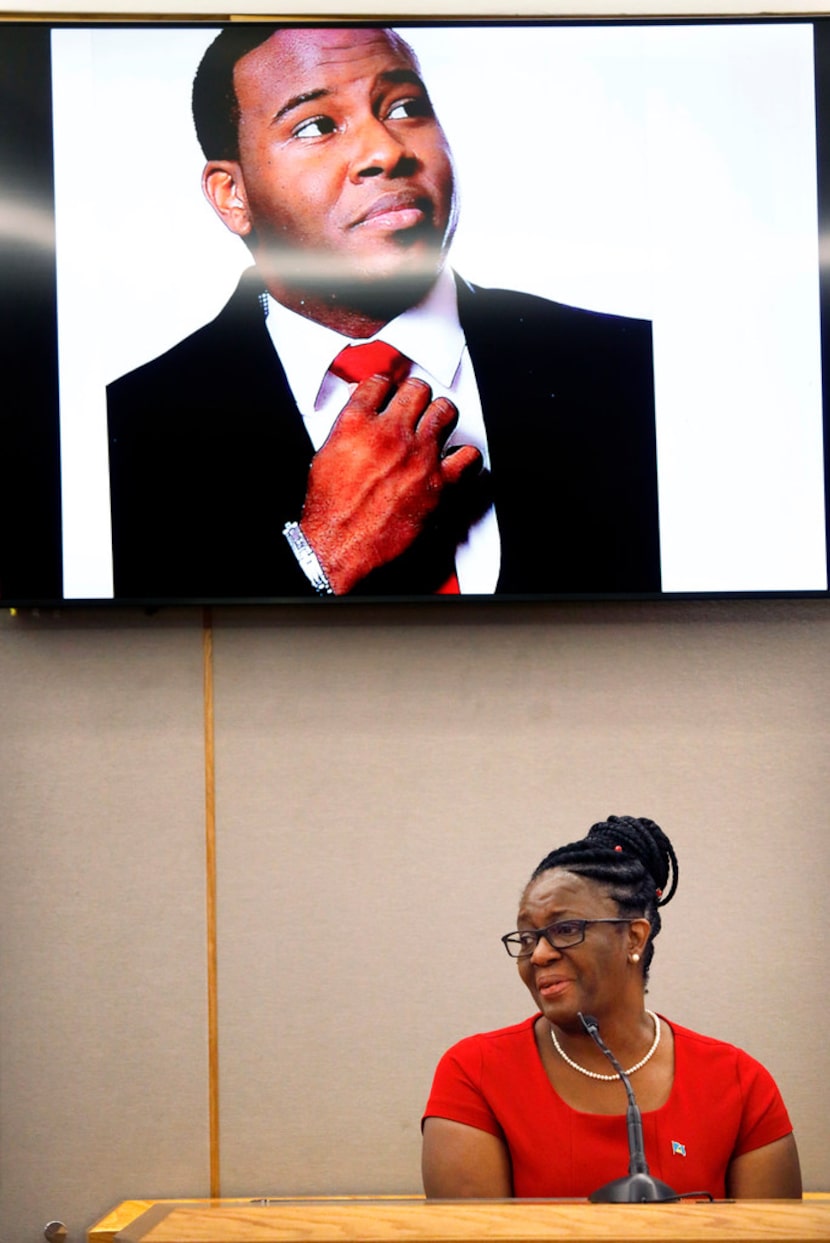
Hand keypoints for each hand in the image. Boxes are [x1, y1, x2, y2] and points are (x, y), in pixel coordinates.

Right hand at [299, 373, 481, 594]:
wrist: (340, 544)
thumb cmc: (330, 510)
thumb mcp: (326, 457)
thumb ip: (347, 432)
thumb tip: (360, 421)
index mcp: (357, 423)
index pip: (380, 383)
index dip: (387, 387)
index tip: (390, 392)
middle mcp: (391, 433)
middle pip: (417, 390)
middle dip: (416, 396)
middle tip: (416, 406)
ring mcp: (418, 455)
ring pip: (445, 411)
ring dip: (441, 416)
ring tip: (437, 425)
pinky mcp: (439, 482)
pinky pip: (468, 454)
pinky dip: (465, 456)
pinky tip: (456, 459)